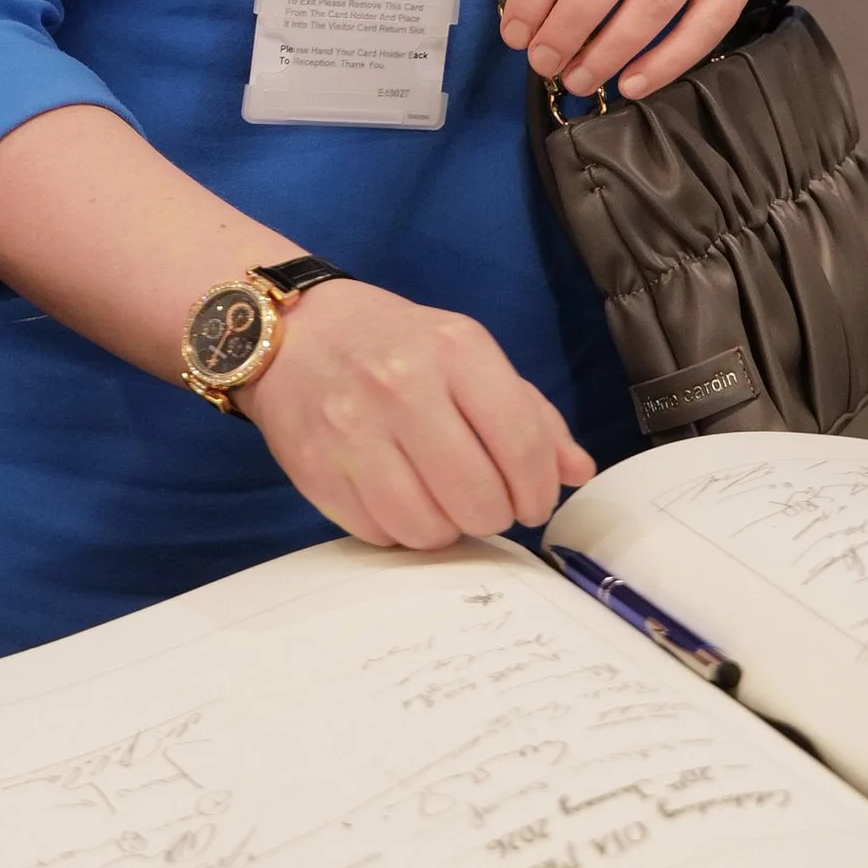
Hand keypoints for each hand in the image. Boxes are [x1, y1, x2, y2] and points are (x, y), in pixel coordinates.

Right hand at [235, 278, 594, 548]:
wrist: (291, 333)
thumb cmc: (392, 344)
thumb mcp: (467, 353)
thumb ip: (528, 412)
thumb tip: (576, 472)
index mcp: (454, 352)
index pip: (521, 446)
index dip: (538, 490)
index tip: (533, 500)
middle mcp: (403, 389)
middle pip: (478, 499)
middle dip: (494, 514)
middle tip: (486, 501)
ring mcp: (354, 432)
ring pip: (429, 529)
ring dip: (447, 528)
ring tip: (442, 502)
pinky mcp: (316, 470)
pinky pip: (380, 535)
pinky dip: (399, 531)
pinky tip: (400, 500)